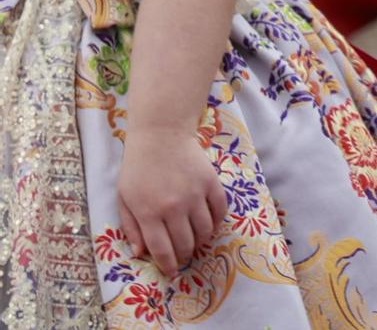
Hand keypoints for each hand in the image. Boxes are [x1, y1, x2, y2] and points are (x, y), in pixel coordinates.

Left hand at [117, 126, 227, 273]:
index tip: (171, 272)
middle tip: (183, 258)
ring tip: (195, 242)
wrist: (161, 135)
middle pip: (185, 244)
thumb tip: (141, 253)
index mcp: (149, 212)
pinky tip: (210, 224)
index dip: (168, 265)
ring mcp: (195, 194)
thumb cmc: (137, 168)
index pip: (162, 250)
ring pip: (205, 231)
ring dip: (201, 242)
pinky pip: (220, 211)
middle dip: (184, 256)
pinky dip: (217, 222)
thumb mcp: (124, 199)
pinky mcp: (211, 183)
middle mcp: (174, 206)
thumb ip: (131, 227)